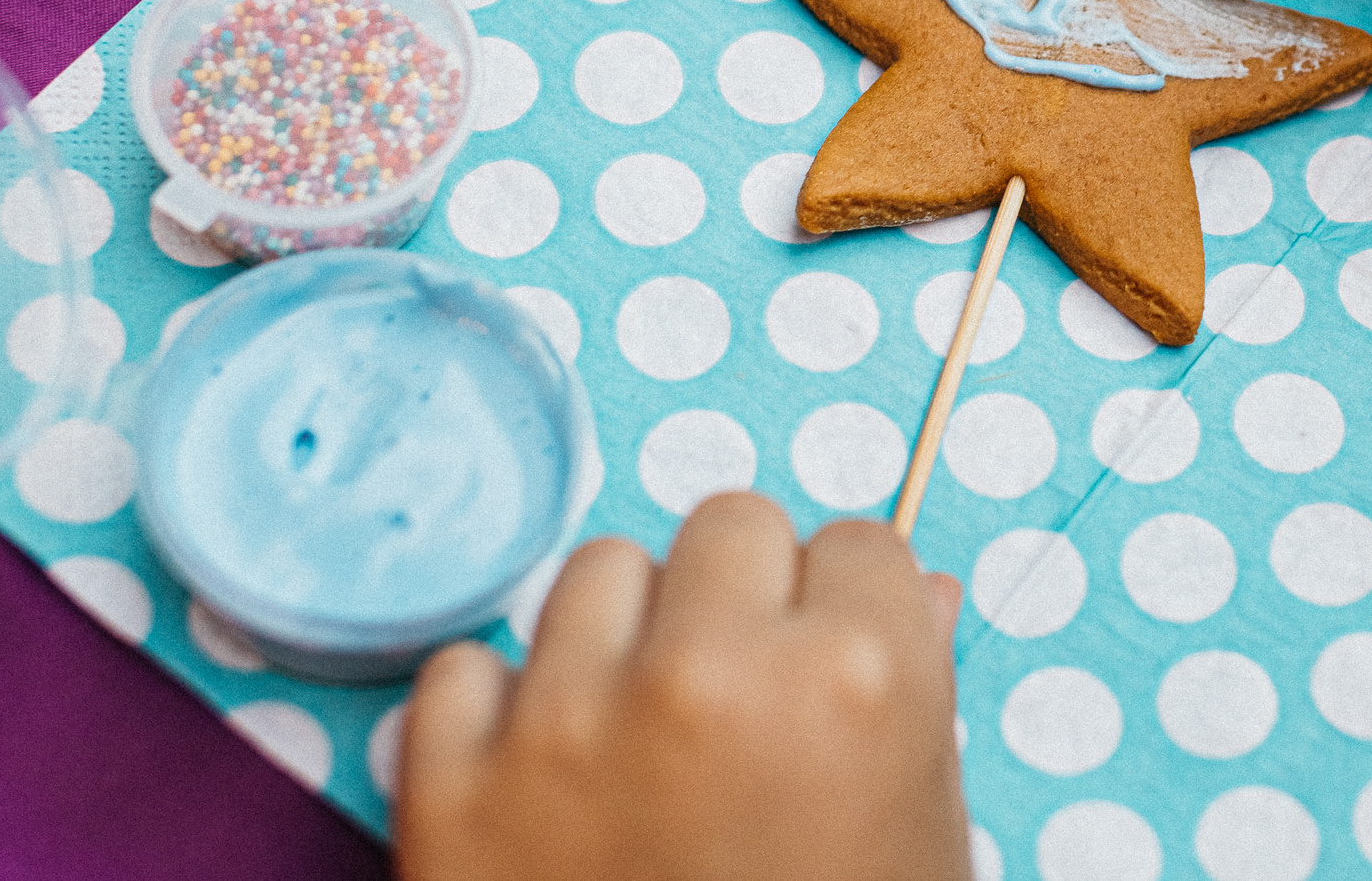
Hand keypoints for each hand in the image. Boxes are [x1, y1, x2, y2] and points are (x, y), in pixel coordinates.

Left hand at [395, 492, 970, 880]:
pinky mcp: (450, 783)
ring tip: (636, 740)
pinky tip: (543, 783)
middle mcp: (710, 672)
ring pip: (595, 572)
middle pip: (727, 526)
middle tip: (735, 696)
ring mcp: (569, 722)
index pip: (859, 545)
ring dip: (620, 639)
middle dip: (738, 601)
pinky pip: (465, 668)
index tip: (828, 666)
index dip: (846, 612)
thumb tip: (916, 594)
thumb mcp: (921, 846)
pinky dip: (496, 717)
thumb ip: (917, 703)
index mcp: (858, 678)